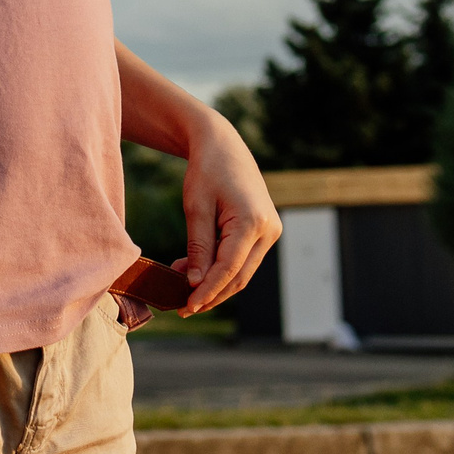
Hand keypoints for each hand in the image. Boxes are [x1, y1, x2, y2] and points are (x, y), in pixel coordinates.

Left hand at [175, 111, 281, 316]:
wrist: (223, 146)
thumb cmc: (206, 172)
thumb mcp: (195, 208)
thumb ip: (198, 247)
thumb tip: (196, 283)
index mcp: (253, 222)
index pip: (229, 268)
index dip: (208, 291)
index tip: (187, 306)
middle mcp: (269, 230)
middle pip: (239, 276)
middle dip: (211, 294)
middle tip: (183, 307)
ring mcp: (271, 232)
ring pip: (242, 271)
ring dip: (214, 283)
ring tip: (182, 285)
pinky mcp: (265, 232)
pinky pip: (243, 259)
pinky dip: (221, 269)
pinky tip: (195, 270)